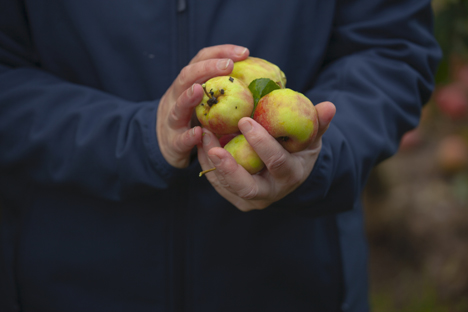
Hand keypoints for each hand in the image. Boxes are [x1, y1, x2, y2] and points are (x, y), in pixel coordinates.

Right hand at [156, 44, 248, 167]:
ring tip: (200, 90)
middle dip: (207, 68)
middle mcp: (176, 96)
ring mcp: (172, 119)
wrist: (166, 146)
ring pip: (177, 106)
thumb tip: (262, 81)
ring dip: (188, 97)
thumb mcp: (206, 101)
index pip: (201, 60)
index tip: (244, 52)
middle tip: (228, 65)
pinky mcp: (172, 143)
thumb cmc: (194, 120)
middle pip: (186, 76)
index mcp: (188, 83)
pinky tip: (198, 133)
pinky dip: (188, 136)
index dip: (221, 52)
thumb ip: (224, 89)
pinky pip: (179, 139)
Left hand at [197, 101, 335, 210]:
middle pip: (247, 186)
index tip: (245, 120)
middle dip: (229, 167)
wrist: (289, 175)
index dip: (261, 143)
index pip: (276, 162)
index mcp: (290, 175)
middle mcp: (270, 193)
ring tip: (202, 135)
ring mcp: (250, 199)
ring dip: (211, 161)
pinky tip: (200, 142)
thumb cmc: (300, 151)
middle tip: (213, 146)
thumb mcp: (311, 138)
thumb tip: (329, 106)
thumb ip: (319, 123)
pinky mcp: (235, 197)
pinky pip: (217, 182)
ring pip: (226, 185)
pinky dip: (207, 164)